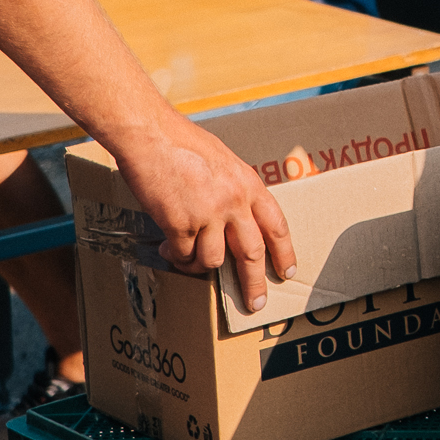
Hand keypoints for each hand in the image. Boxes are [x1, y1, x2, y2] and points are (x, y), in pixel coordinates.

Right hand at [111, 116, 295, 313]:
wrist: (152, 136)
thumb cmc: (183, 143)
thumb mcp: (223, 161)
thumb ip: (233, 189)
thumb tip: (233, 216)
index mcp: (249, 184)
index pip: (276, 225)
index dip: (284, 251)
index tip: (287, 270)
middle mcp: (234, 202)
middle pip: (252, 253)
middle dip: (254, 283)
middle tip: (255, 303)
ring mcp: (208, 215)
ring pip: (213, 261)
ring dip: (198, 266)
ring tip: (186, 258)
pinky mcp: (180, 224)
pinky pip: (183, 255)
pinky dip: (174, 257)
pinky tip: (164, 247)